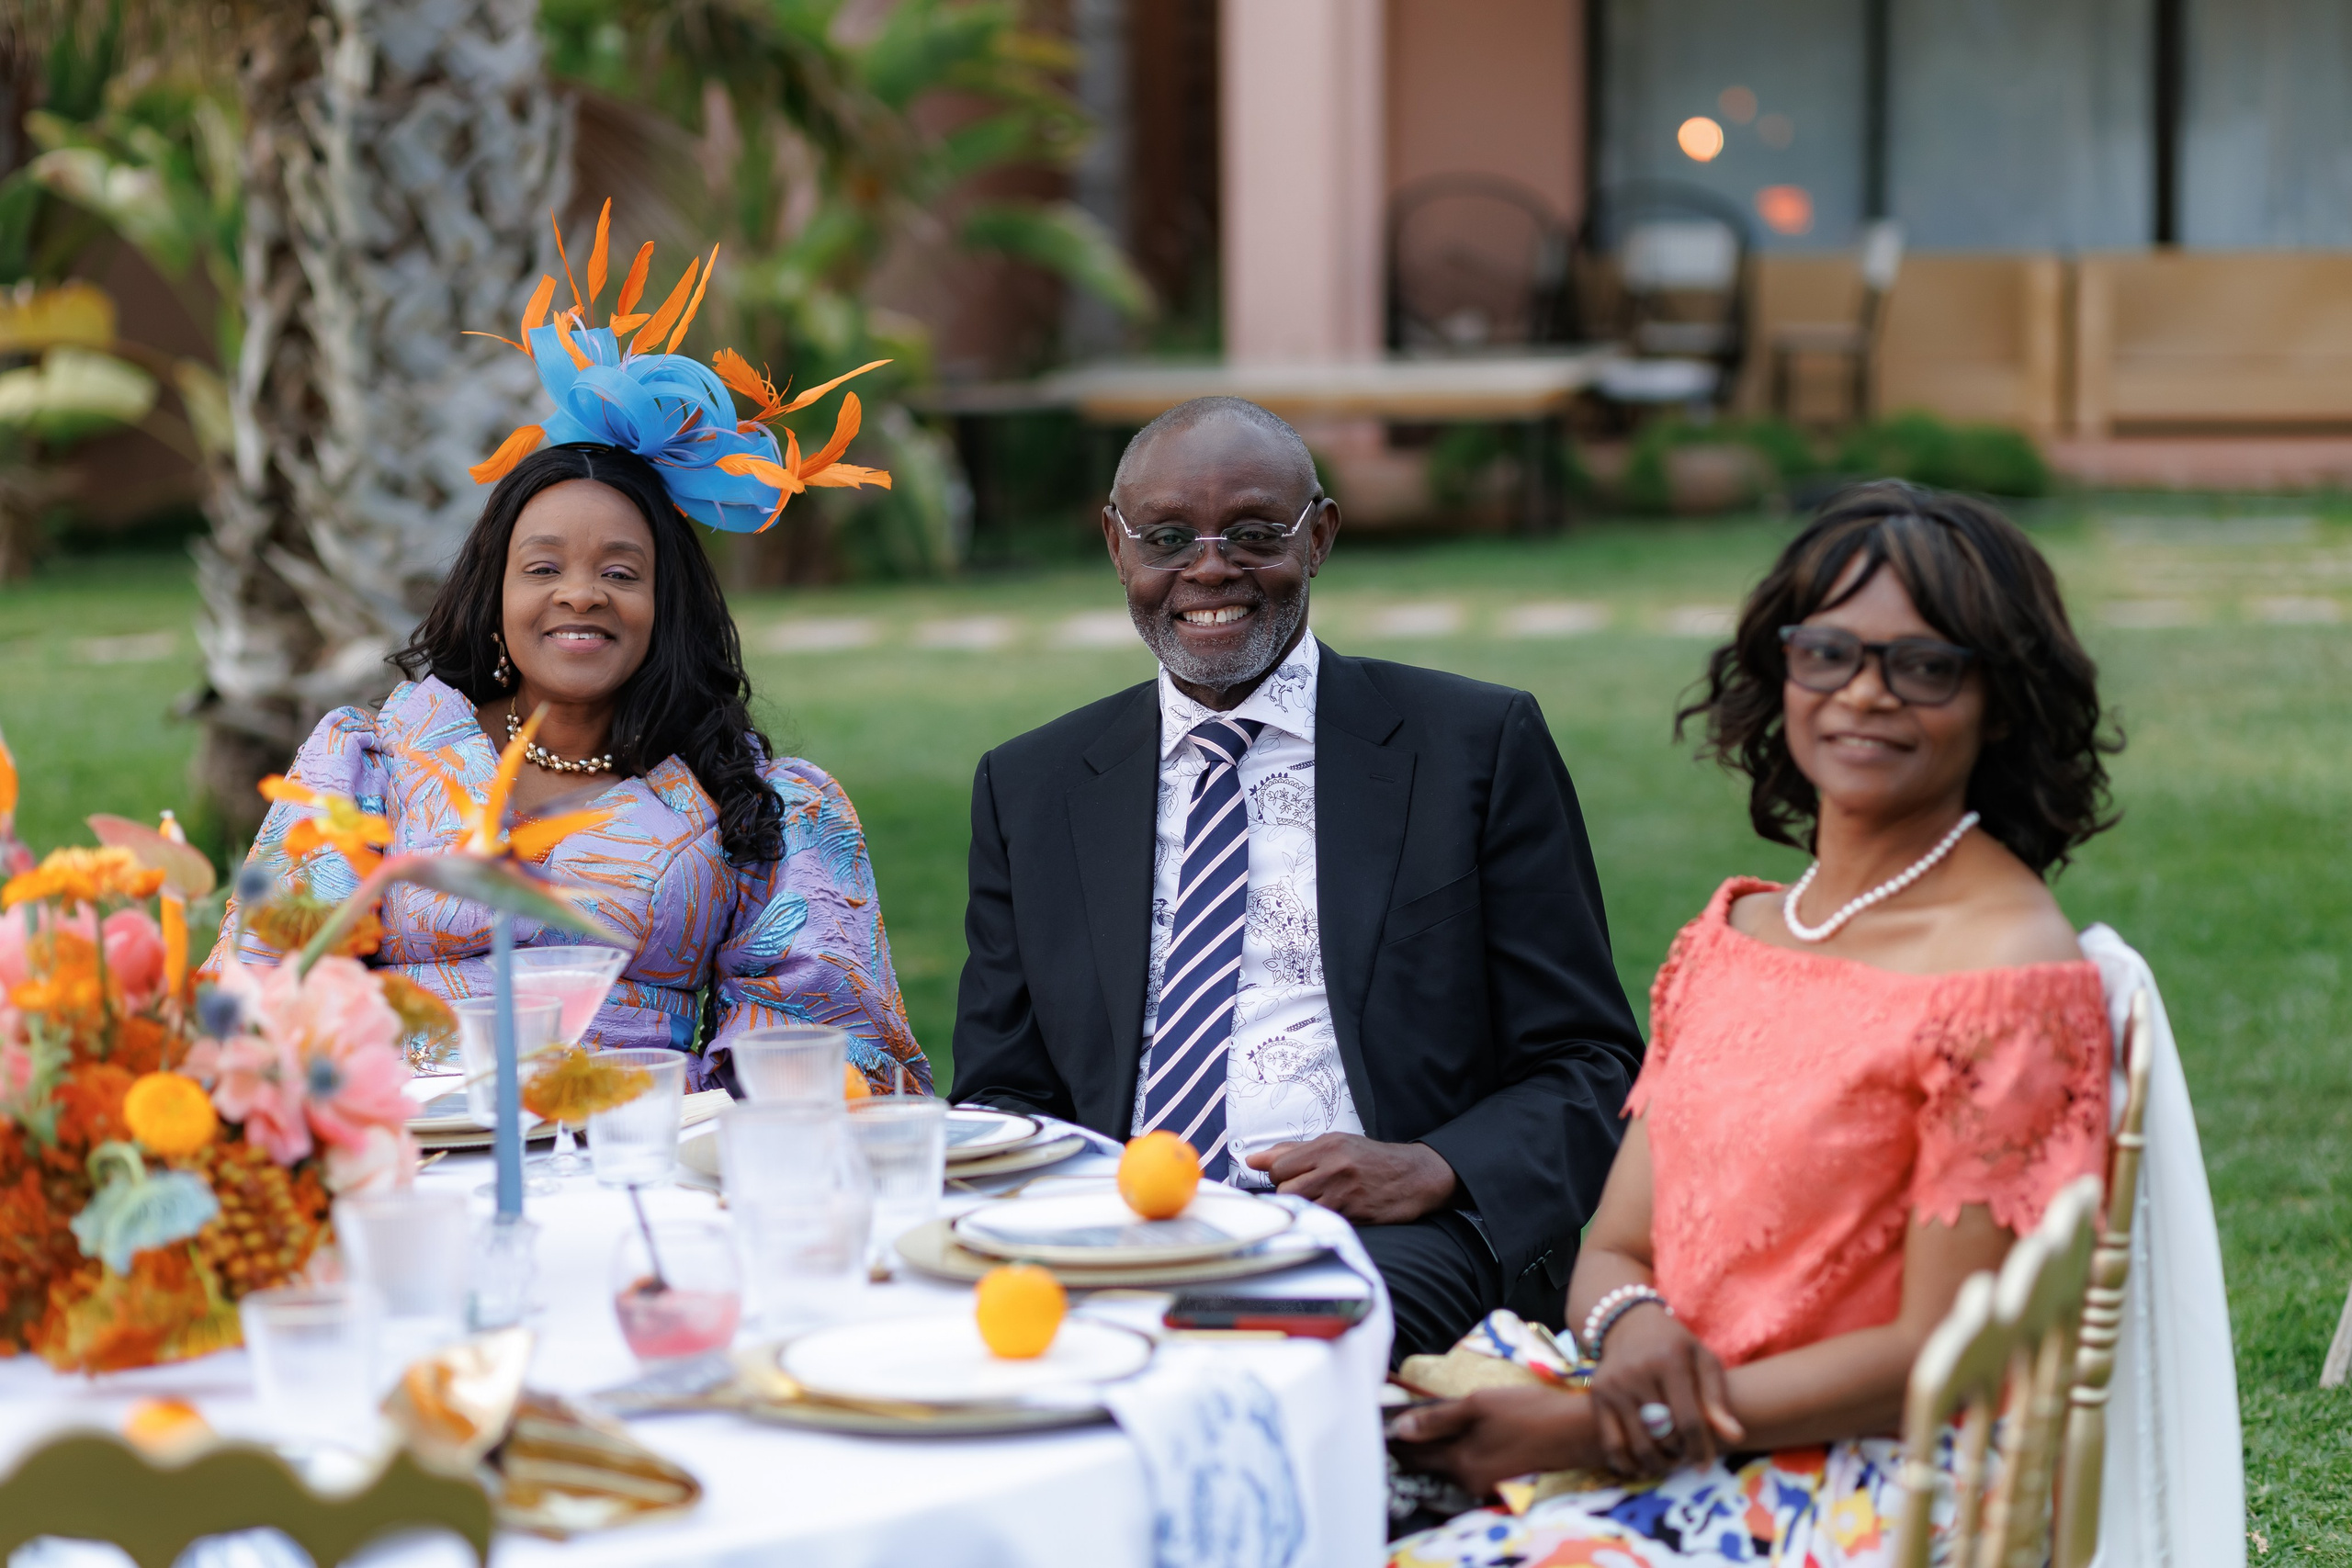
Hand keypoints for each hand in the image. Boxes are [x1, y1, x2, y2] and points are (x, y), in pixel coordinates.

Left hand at [1244, 1135, 1457, 1222]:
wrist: (1414, 1176)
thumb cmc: (1370, 1159)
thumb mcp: (1335, 1144)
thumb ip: (1292, 1151)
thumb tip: (1254, 1160)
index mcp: (1327, 1146)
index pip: (1279, 1167)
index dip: (1280, 1176)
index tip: (1292, 1177)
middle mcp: (1334, 1168)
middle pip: (1286, 1190)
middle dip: (1290, 1194)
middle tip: (1308, 1191)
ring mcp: (1344, 1194)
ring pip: (1301, 1208)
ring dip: (1304, 1209)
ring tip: (1320, 1201)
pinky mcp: (1355, 1216)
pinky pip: (1322, 1221)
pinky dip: (1322, 1219)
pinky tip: (1334, 1212)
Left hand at [1388, 1386, 1596, 1497]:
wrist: (1579, 1432)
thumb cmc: (1529, 1412)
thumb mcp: (1479, 1405)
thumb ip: (1437, 1419)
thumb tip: (1399, 1429)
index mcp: (1460, 1463)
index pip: (1415, 1454)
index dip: (1395, 1441)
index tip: (1379, 1428)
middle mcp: (1469, 1481)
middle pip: (1430, 1463)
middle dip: (1412, 1448)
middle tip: (1394, 1429)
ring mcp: (1487, 1484)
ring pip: (1449, 1465)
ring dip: (1435, 1450)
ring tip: (1421, 1429)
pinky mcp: (1501, 1479)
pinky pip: (1468, 1466)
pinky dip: (1456, 1453)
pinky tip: (1456, 1437)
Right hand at [1586, 1303, 1742, 1475]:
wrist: (1629, 1325)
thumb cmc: (1675, 1346)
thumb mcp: (1703, 1361)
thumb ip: (1717, 1398)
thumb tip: (1735, 1437)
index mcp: (1670, 1362)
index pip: (1689, 1420)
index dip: (1700, 1449)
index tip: (1704, 1463)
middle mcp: (1638, 1373)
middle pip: (1664, 1435)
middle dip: (1679, 1455)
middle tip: (1685, 1459)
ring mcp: (1614, 1385)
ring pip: (1639, 1444)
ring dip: (1657, 1464)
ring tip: (1668, 1463)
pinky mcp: (1597, 1396)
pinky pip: (1612, 1443)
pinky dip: (1626, 1463)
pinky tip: (1641, 1467)